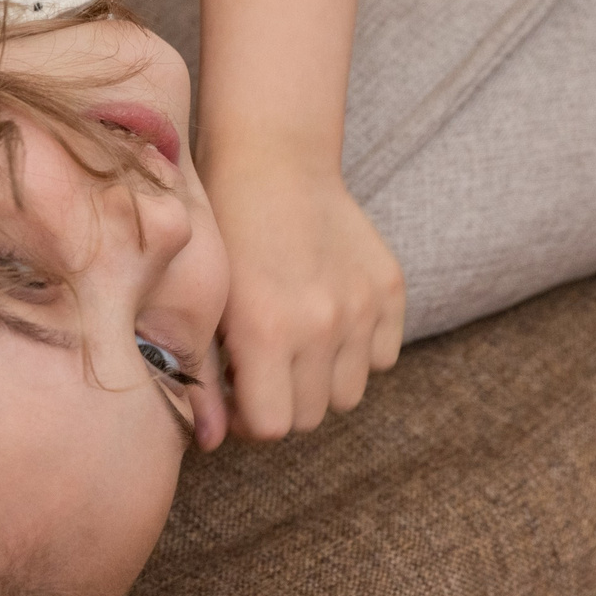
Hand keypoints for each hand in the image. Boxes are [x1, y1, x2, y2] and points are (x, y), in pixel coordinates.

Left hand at [205, 152, 404, 442]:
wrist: (273, 163)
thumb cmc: (225, 235)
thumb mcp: (205, 302)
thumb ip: (213, 370)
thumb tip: (220, 432)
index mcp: (265, 331)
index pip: (272, 428)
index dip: (250, 420)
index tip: (239, 396)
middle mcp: (320, 325)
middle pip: (311, 417)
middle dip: (284, 402)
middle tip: (265, 370)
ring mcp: (361, 307)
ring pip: (349, 394)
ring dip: (323, 382)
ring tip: (298, 346)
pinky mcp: (390, 289)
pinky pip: (383, 357)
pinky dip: (360, 351)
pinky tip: (331, 320)